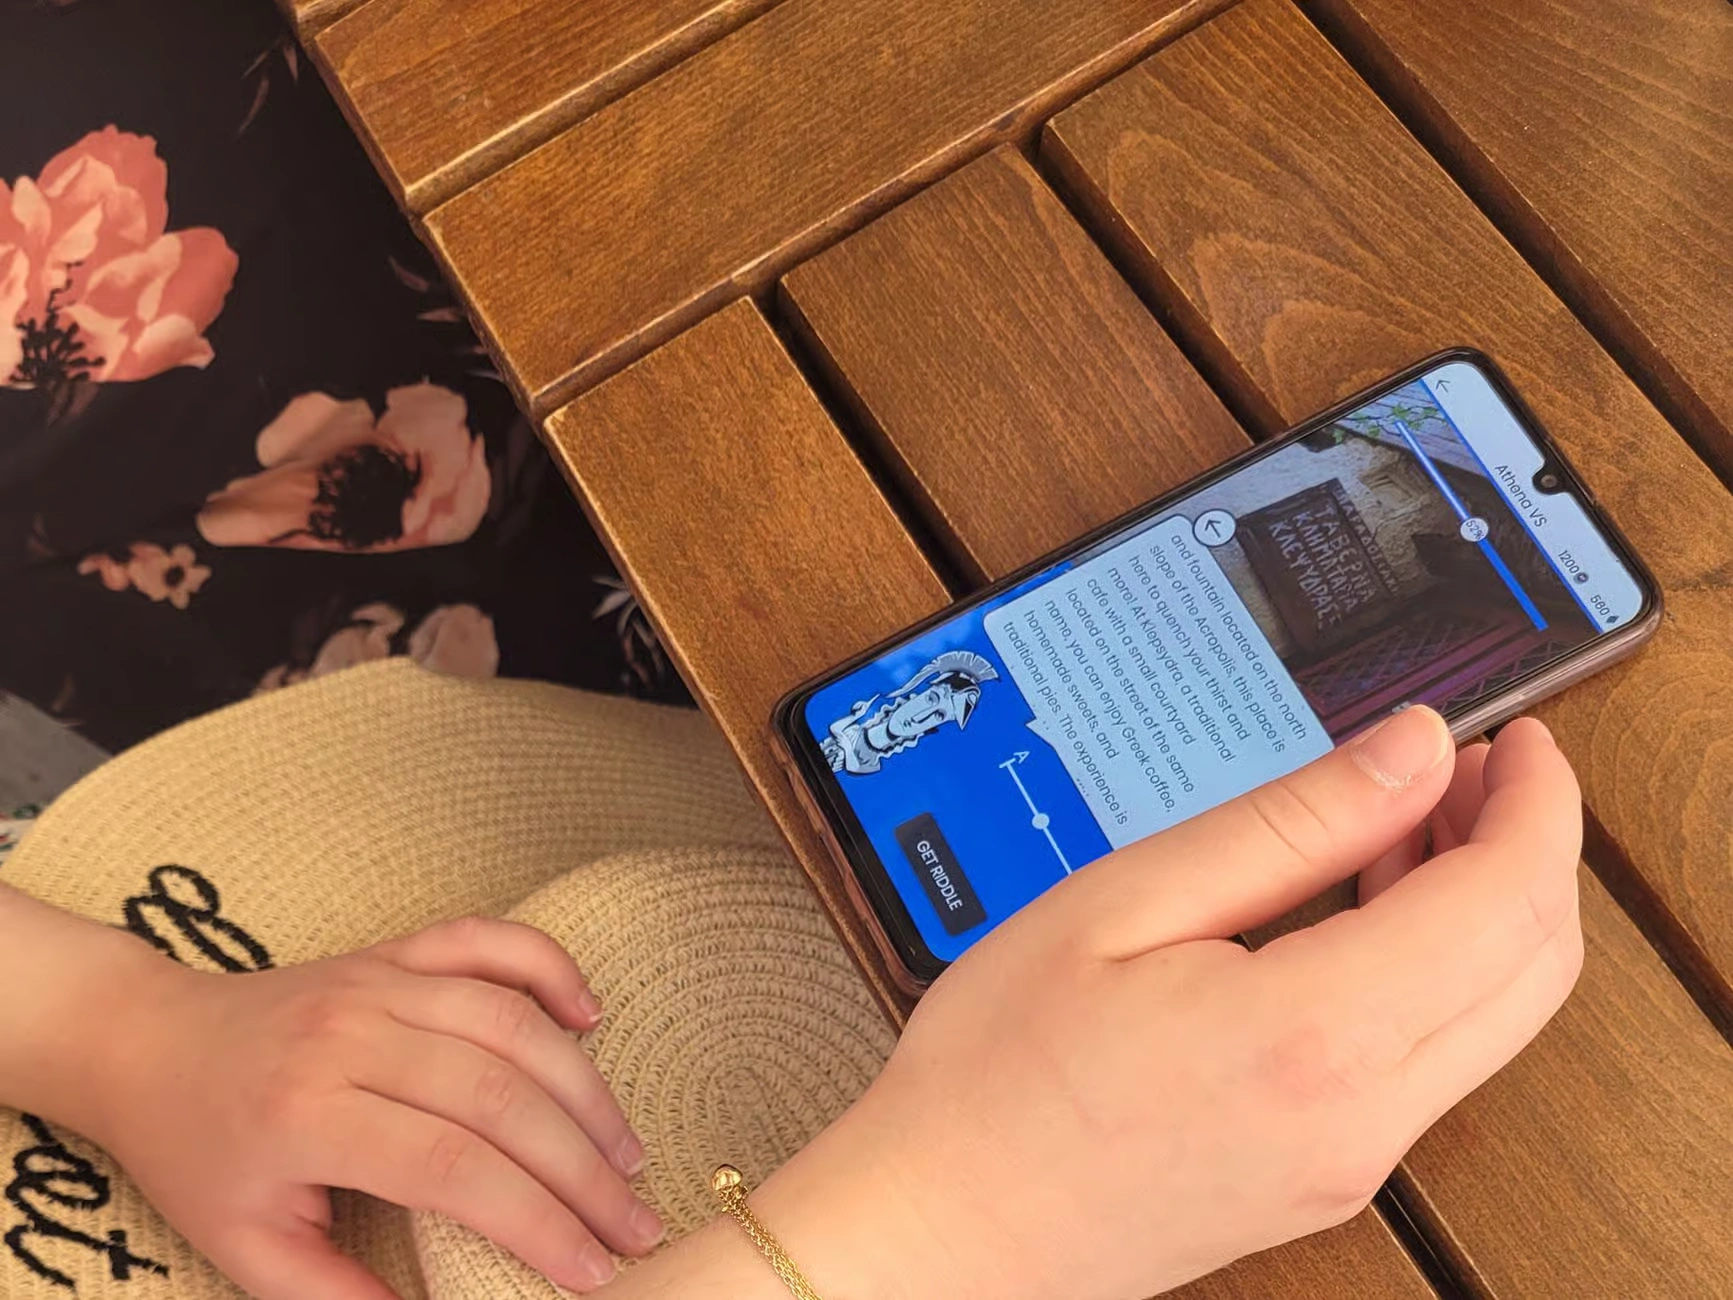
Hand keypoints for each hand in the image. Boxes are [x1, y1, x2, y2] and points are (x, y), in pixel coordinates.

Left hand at [80, 916, 661, 1297]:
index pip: (455, 1167)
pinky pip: (490, 941)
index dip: (537, 1221)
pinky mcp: (396, 951)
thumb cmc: (197, 1153)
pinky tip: (592, 1018)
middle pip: (502, 1096)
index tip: (593, 1272)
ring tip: (627, 1154)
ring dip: (586, 1089)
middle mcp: (353, 1034)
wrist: (147, 1043)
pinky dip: (551, 969)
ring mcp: (379, 980)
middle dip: (584, 1169)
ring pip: (513, 1024)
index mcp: (310, 1114)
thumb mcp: (246, 1246)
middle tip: (636, 1225)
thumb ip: (338, 1294)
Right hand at [751, 708, 1582, 1299]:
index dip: (1534, 802)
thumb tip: (1409, 753)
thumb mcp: (1123, 904)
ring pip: (1496, 1017)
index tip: (1518, 739)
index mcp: (1314, 1036)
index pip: (1505, 901)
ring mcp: (1354, 1160)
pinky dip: (1432, 967)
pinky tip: (1357, 911)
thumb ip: (1286, 825)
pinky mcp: (1330, 1177)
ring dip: (1482, 906)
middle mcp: (1363, 1116)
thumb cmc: (999, 1075)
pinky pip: (1433, 1059)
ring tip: (1402, 823)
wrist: (946, 1227)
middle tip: (1466, 769)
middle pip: (1534, 965)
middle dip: (1526, 846)